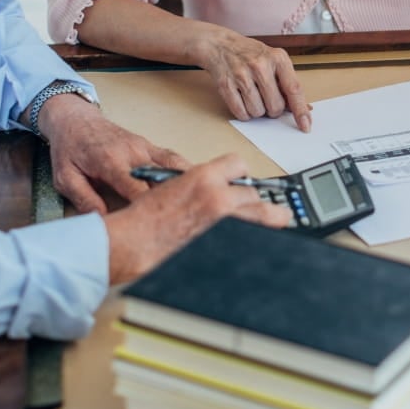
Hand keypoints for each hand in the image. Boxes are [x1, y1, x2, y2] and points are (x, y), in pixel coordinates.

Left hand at [39, 94, 189, 214]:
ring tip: (203, 202)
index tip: (160, 224)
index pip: (137, 189)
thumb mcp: (65, 178)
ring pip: (173, 167)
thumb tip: (104, 221)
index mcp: (110, 161)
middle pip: (161, 179)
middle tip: (189, 218)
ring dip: (188, 184)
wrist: (74, 120)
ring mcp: (144, 147)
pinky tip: (198, 185)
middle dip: (175, 199)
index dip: (150, 208)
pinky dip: (186, 171)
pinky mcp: (149, 146)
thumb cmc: (69, 148)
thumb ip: (84, 199)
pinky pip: (172, 159)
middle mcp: (132, 153)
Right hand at [103, 154, 292, 282]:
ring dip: (264, 220)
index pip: (238, 164)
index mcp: (203, 178)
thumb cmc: (144, 218)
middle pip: (255, 194)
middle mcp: (218, 198)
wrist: (133, 242)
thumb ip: (201, 186)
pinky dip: (254, 239)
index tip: (244, 183)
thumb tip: (220, 189)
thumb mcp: (173, 186)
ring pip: (262, 217)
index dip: (242, 175)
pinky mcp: (224, 243)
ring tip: (276, 223)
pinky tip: (257, 243)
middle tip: (265, 209)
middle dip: (257, 202)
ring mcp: (223, 223)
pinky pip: (251, 238)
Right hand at [191, 25, 311, 130]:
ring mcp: (242, 75)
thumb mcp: (274, 61)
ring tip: (252, 95)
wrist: (220, 45)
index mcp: (278, 58)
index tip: (305, 125)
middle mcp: (260, 65)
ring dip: (257, 110)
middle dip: (273, 109)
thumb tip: (305, 108)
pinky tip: (242, 99)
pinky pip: (241, 113)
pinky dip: (244, 113)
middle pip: (275, 106)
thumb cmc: (251, 54)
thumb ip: (289, 83)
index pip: (294, 89)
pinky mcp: (226, 85)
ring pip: (258, 112)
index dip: (300, 110)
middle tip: (266, 98)